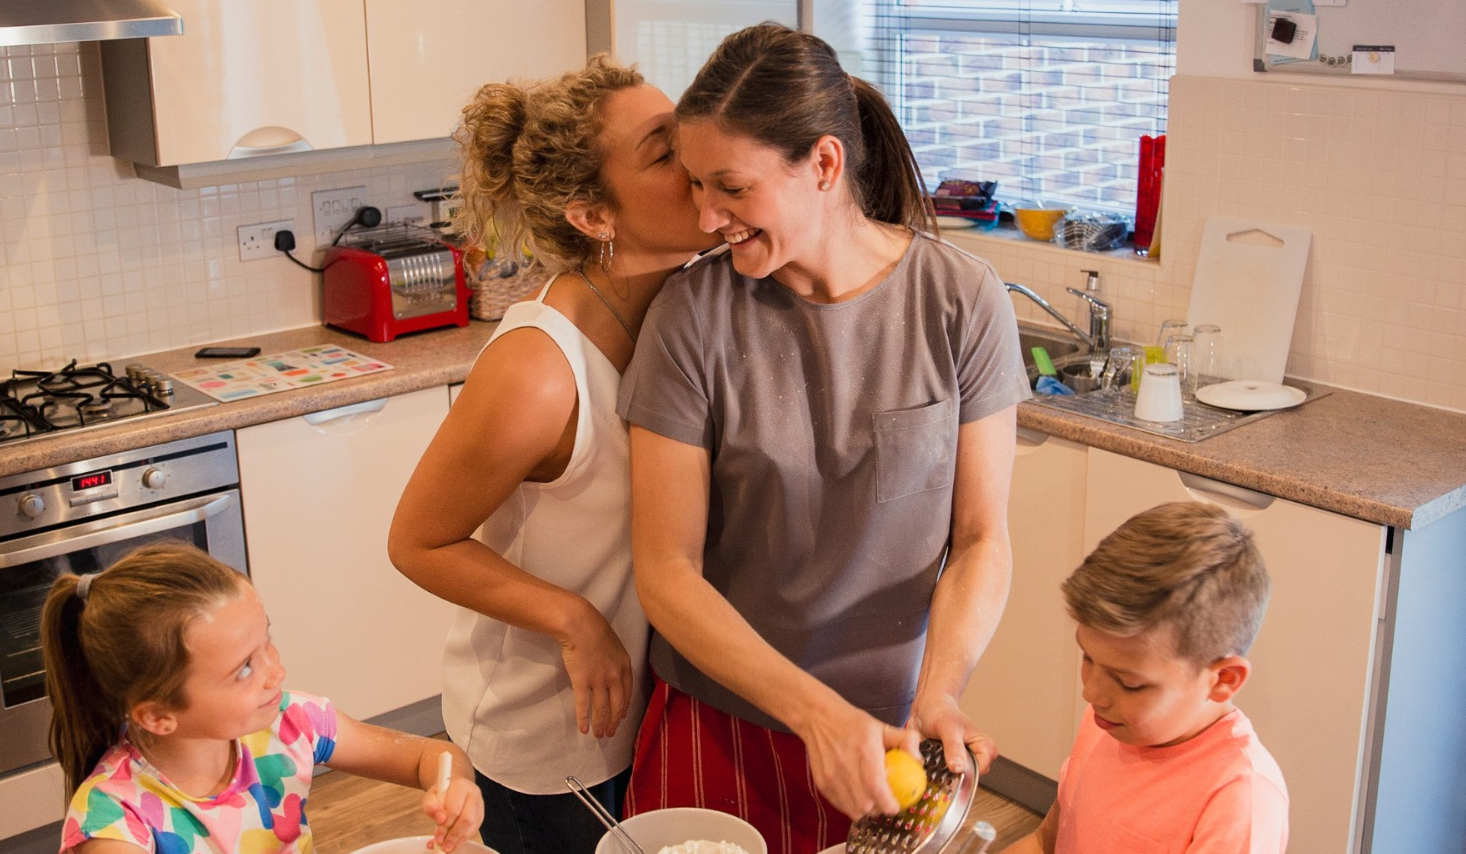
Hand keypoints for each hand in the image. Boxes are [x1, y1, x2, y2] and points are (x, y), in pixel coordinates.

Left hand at [423, 775, 484, 852]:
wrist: (453, 788)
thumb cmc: (441, 793)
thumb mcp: (431, 796)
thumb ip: (431, 806)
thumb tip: (439, 818)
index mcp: (461, 786)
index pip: (455, 808)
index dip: (446, 824)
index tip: (437, 834)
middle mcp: (474, 794)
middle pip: (467, 819)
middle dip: (454, 835)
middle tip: (443, 845)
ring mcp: (479, 805)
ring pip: (472, 827)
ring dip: (458, 840)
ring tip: (446, 848)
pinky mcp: (480, 816)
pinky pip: (474, 831)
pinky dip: (462, 840)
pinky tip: (453, 845)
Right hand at [559, 601, 634, 737]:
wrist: (580, 624)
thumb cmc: (594, 630)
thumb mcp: (613, 645)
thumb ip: (615, 661)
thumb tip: (611, 672)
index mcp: (624, 667)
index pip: (627, 693)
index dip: (624, 708)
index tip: (621, 717)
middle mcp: (615, 676)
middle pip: (617, 705)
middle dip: (614, 721)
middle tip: (610, 733)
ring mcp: (599, 680)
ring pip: (602, 709)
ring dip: (600, 724)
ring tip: (598, 735)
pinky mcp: (582, 682)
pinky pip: (584, 705)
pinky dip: (584, 719)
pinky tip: (583, 729)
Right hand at [796, 699, 922, 818]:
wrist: (818, 718)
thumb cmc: (853, 723)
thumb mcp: (882, 727)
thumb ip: (905, 741)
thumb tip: (919, 761)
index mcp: (865, 750)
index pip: (877, 787)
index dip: (888, 803)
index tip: (896, 806)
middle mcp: (846, 765)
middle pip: (865, 804)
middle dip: (879, 809)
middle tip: (885, 802)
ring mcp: (831, 776)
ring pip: (853, 809)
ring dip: (865, 810)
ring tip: (871, 801)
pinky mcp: (821, 783)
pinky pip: (840, 806)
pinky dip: (851, 806)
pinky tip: (856, 796)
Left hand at [908, 694, 996, 774]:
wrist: (927, 709)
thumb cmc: (941, 712)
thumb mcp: (947, 727)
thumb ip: (954, 747)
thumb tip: (958, 768)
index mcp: (984, 746)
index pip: (981, 768)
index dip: (966, 771)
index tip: (950, 768)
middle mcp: (977, 757)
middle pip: (969, 777)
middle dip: (951, 774)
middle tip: (937, 761)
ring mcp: (964, 762)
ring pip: (956, 779)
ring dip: (941, 773)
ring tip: (931, 757)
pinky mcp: (951, 766)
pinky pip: (946, 777)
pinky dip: (935, 772)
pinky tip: (928, 762)